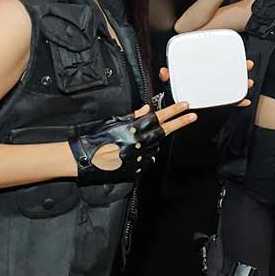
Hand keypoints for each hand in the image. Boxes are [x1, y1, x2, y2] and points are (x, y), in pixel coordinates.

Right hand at [69, 102, 196, 183]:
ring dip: (155, 141)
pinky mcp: (134, 169)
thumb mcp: (113, 122)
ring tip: (143, 140)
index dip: (173, 111)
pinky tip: (139, 153)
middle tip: (192, 116)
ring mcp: (138, 157)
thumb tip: (147, 108)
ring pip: (156, 147)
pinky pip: (148, 161)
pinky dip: (147, 156)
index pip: (158, 117)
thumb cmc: (95, 138)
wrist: (82, 158)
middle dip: (179, 123)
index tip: (185, 106)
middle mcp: (138, 142)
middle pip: (164, 131)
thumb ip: (133, 116)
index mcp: (132, 128)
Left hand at [156, 61, 255, 108]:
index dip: (224, 56)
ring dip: (242, 83)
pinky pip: (230, 101)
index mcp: (201, 73)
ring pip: (232, 84)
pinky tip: (244, 100)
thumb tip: (164, 72)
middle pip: (228, 71)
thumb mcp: (172, 84)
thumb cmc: (176, 95)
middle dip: (240, 67)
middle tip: (247, 64)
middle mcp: (210, 80)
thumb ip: (169, 77)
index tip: (233, 52)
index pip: (213, 61)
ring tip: (248, 82)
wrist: (177, 112)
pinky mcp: (217, 102)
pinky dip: (238, 101)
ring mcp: (215, 91)